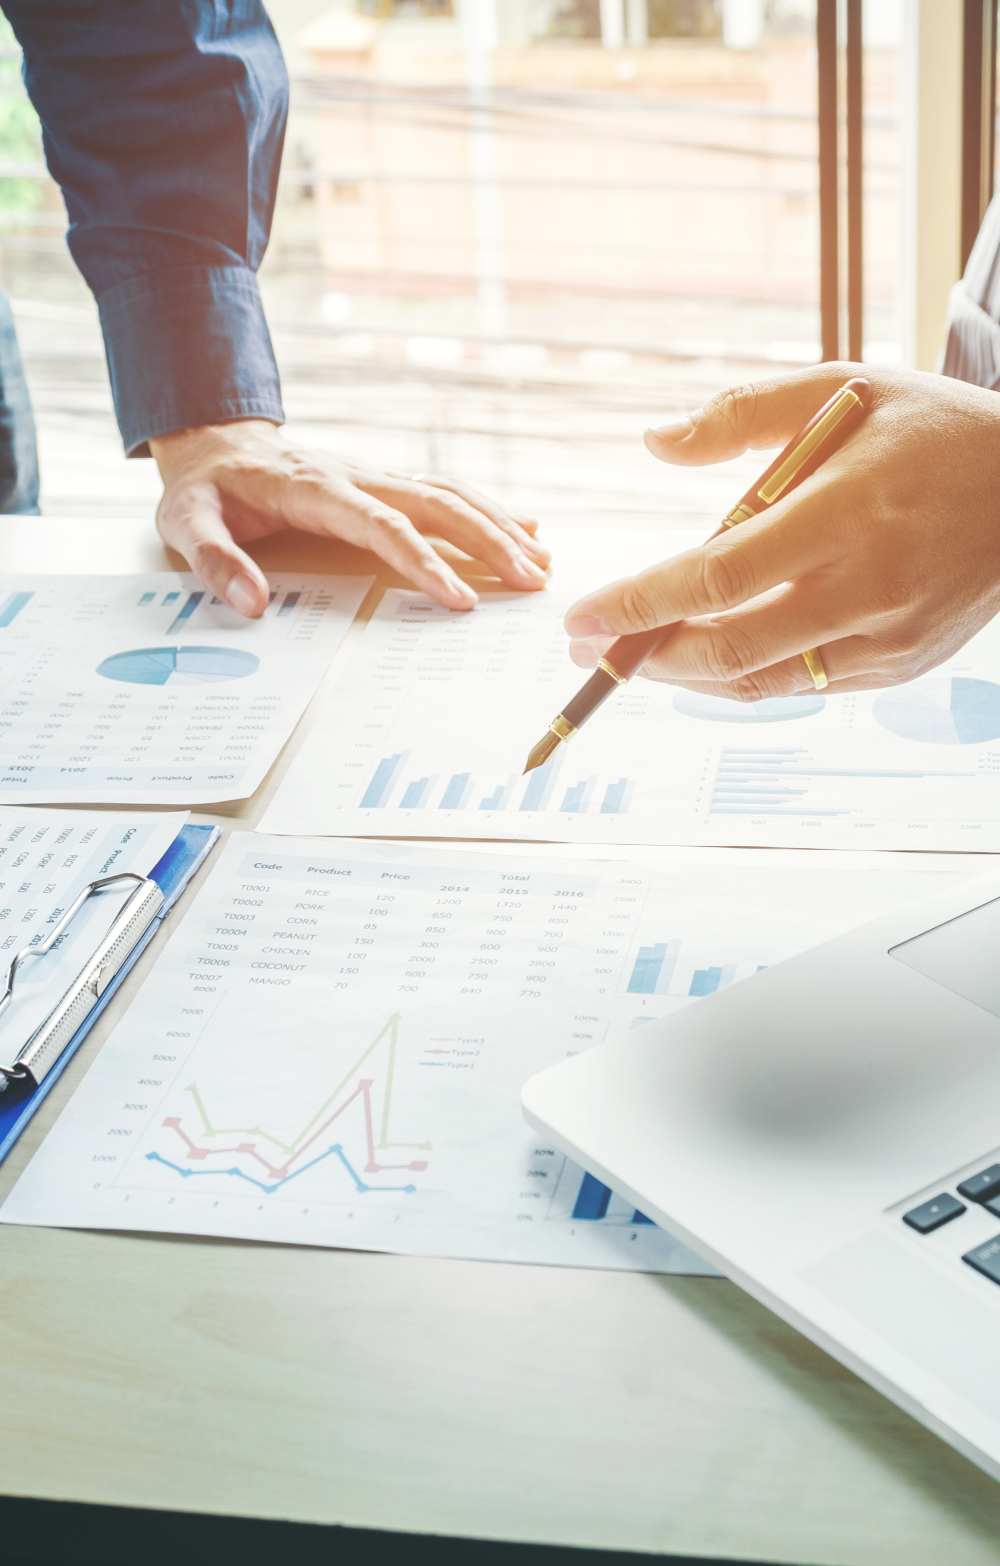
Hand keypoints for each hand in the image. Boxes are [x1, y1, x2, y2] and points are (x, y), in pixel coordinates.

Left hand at [149, 420, 549, 615]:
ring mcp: (376, 474)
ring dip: (499, 526)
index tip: (460, 599)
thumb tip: (252, 604)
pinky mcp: (385, 480)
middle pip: (437, 503)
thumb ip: (215, 560)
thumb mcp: (186, 522)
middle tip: (531, 582)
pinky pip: (446, 489)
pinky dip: (489, 507)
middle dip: (489, 543)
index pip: (382, 525)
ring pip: (451, 491)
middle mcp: (358, 475)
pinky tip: (524, 527)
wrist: (214, 437)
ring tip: (542, 563)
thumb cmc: (205, 487)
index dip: (424, 561)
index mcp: (315, 489)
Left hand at [565, 364, 999, 698]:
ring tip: (639, 655)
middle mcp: (869, 584)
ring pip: (763, 682)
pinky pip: (805, 686)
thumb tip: (655, 442)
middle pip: (731, 646)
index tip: (582, 616)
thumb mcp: (842, 389)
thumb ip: (741, 414)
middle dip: (648, 656)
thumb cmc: (930, 431)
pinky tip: (709, 657)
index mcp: (846, 510)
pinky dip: (747, 676)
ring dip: (688, 676)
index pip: (719, 574)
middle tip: (592, 649)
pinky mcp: (902, 664)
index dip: (640, 604)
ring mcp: (890, 636)